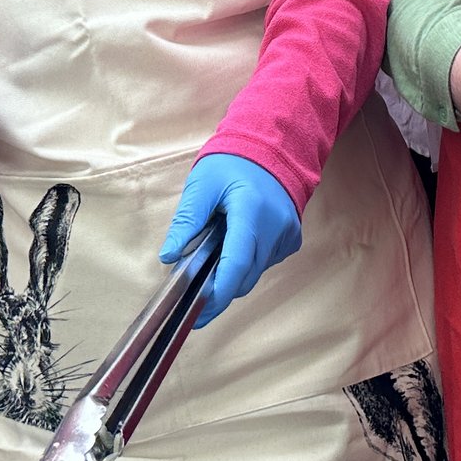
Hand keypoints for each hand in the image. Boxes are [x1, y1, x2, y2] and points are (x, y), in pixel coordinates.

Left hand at [160, 154, 301, 328]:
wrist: (272, 147)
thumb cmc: (233, 162)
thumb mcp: (202, 185)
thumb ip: (186, 221)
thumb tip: (169, 256)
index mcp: (252, 212)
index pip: (236, 264)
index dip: (217, 294)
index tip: (197, 314)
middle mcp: (276, 227)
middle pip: (246, 276)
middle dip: (220, 290)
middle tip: (194, 294)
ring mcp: (288, 235)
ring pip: (255, 272)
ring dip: (233, 273)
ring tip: (213, 257)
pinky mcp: (292, 239)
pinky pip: (265, 262)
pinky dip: (247, 262)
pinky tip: (235, 244)